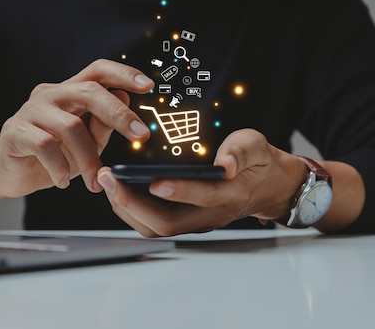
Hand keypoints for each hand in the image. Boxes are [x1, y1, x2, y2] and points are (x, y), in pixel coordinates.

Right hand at [0, 59, 153, 197]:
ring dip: (88, 158)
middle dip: (119, 114)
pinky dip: (59, 166)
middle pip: (89, 91)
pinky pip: (44, 145)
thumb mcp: (87, 143)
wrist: (11, 173)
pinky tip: (63, 181)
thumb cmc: (54, 155)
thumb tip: (125, 98)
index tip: (148, 86)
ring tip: (94, 182)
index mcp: (71, 92)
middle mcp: (51, 94)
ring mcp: (30, 110)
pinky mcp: (15, 131)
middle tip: (141, 136)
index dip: (124, 73)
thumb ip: (103, 123)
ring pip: (70, 126)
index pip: (98, 70)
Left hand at [97, 129, 307, 236]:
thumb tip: (225, 163)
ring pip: (155, 227)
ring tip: (107, 182)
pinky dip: (132, 209)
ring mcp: (196, 221)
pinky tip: (118, 189)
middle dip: (132, 203)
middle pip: (167, 223)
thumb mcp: (256, 146)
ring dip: (126, 208)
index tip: (153, 181)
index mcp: (231, 195)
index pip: (203, 198)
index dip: (179, 191)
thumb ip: (240, 151)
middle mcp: (210, 215)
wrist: (267, 186)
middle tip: (109, 178)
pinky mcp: (186, 220)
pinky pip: (154, 223)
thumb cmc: (258, 163)